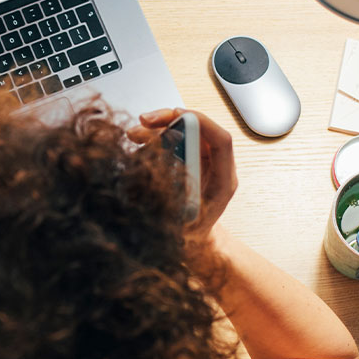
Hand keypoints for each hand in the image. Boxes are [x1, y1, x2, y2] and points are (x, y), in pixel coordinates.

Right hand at [131, 107, 236, 235]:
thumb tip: (158, 178)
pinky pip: (173, 140)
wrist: (194, 241)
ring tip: (134, 134)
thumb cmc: (192, 235)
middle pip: (199, 129)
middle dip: (171, 119)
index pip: (221, 141)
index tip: (176, 117)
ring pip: (183, 131)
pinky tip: (138, 143)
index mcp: (223, 180)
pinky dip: (155, 138)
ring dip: (158, 128)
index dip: (201, 123)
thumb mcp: (184, 223)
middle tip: (145, 120)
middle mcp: (215, 165)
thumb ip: (177, 203)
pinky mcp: (188, 160)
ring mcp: (202, 160)